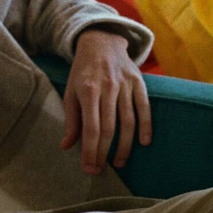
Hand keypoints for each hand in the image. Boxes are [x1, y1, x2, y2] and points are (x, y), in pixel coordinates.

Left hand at [60, 29, 151, 174]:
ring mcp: (125, 85)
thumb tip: (66, 146)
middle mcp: (108, 88)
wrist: (102, 41)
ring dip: (125, 146)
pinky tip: (143, 143)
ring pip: (128, 121)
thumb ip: (71, 119)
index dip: (90, 151)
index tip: (89, 168)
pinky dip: (146, 126)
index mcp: (88, 90)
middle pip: (109, 128)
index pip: (90, 128)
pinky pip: (144, 108)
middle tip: (100, 170)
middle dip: (104, 153)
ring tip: (120, 162)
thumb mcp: (70, 91)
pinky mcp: (139, 82)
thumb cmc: (83, 71)